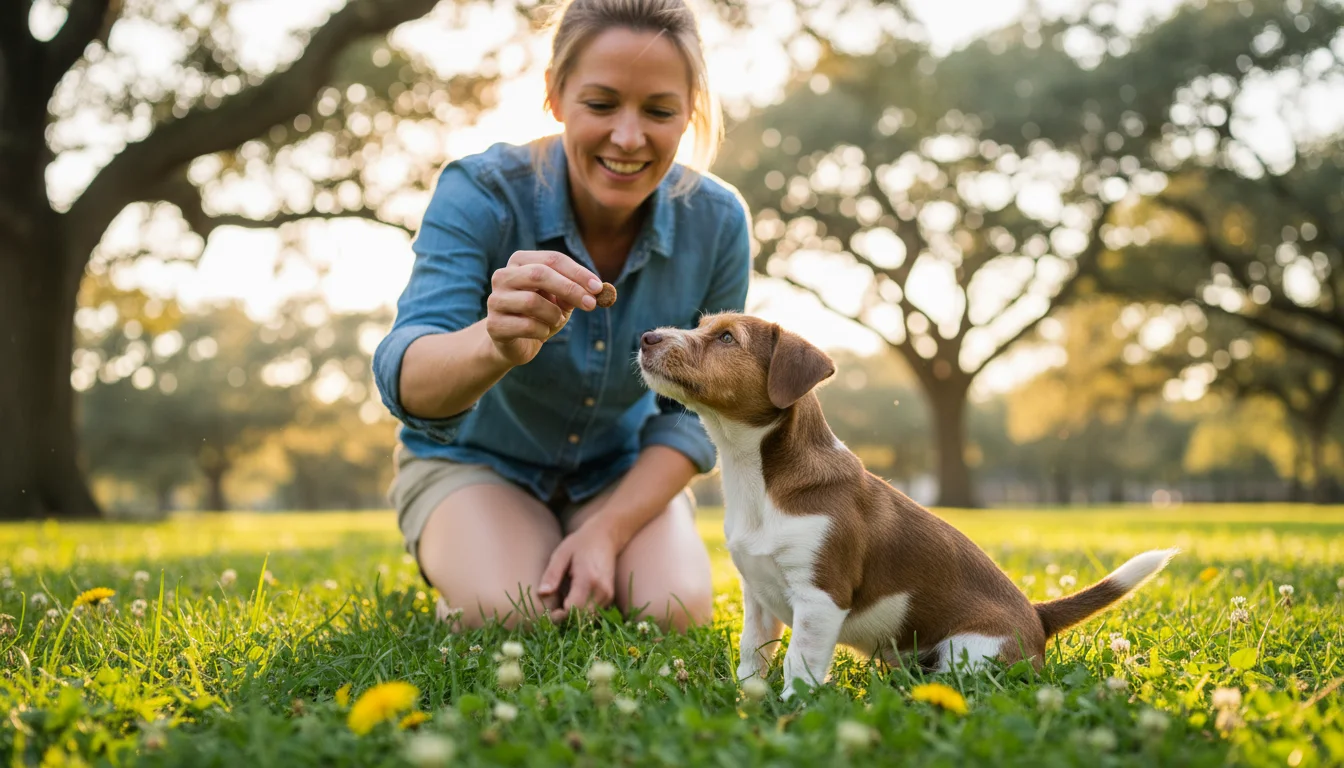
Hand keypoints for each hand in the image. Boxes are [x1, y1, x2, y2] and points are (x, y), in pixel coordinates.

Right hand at [486, 250, 602, 365]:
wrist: (515, 343)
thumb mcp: (561, 300)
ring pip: (532, 302)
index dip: (578, 273)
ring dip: (554, 315)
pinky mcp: (494, 325)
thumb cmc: (541, 315)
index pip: (552, 259)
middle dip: (570, 289)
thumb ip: (575, 291)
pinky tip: (541, 333)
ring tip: (556, 321)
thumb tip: (597, 289)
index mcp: (520, 261)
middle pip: (539, 274)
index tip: (599, 287)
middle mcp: (503, 276)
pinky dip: (543, 331)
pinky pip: (526, 326)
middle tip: (591, 304)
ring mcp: (495, 300)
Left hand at [537, 521, 619, 622]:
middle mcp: (602, 590)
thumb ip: (552, 574)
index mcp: (588, 579)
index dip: (559, 615)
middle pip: (582, 618)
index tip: (548, 613)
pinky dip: (582, 612)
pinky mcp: (609, 597)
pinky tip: (573, 600)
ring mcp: (608, 594)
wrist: (605, 536)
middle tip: (553, 611)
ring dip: (574, 616)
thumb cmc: (580, 543)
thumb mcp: (561, 554)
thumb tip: (541, 593)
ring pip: (589, 618)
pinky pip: (594, 612)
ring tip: (562, 603)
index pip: (573, 609)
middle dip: (566, 619)